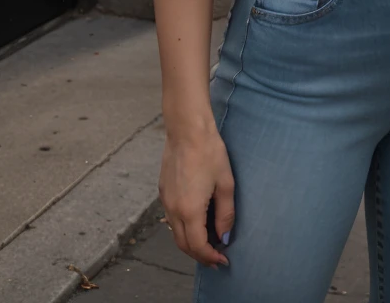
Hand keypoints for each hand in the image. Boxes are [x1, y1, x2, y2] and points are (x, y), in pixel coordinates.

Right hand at [159, 129, 234, 268]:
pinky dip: (183, 227)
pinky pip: (171, 218)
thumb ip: (226, 214)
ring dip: (190, 242)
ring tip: (208, 241)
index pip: (198, 246)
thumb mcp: (225, 183)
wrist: (187, 129)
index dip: (210, 257)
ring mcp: (165, 200)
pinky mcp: (163, 191)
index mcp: (189, 210)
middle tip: (216, 256)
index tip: (223, 260)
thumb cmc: (209, 152)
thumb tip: (225, 236)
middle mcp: (173, 209)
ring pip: (175, 233)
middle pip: (183, 245)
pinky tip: (197, 220)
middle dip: (199, 255)